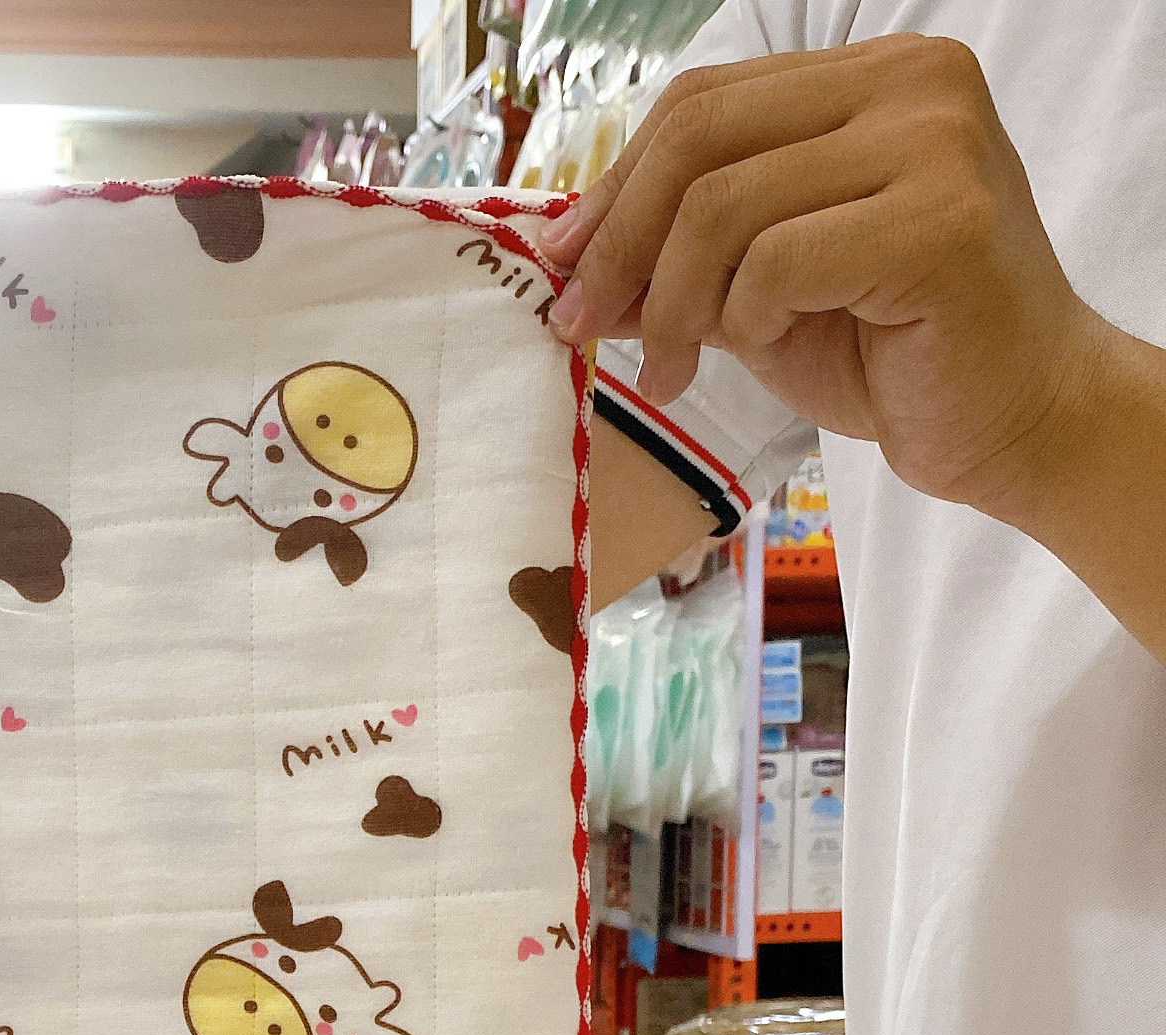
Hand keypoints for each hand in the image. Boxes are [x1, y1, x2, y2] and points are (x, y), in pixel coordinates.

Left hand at [540, 35, 1114, 526]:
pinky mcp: (941, 220)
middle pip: (699, 140)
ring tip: (677, 368)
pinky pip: (775, 263)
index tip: (564, 268)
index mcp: (871, 77)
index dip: (615, 187)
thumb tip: (572, 255)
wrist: (1008, 420)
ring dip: (675, 305)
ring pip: (724, 209)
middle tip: (581, 325)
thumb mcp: (760, 291)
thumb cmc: (889, 354)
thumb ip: (683, 255)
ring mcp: (935, 144)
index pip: (702, 104)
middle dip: (618, 244)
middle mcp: (911, 85)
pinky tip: (767, 350)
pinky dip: (745, 320)